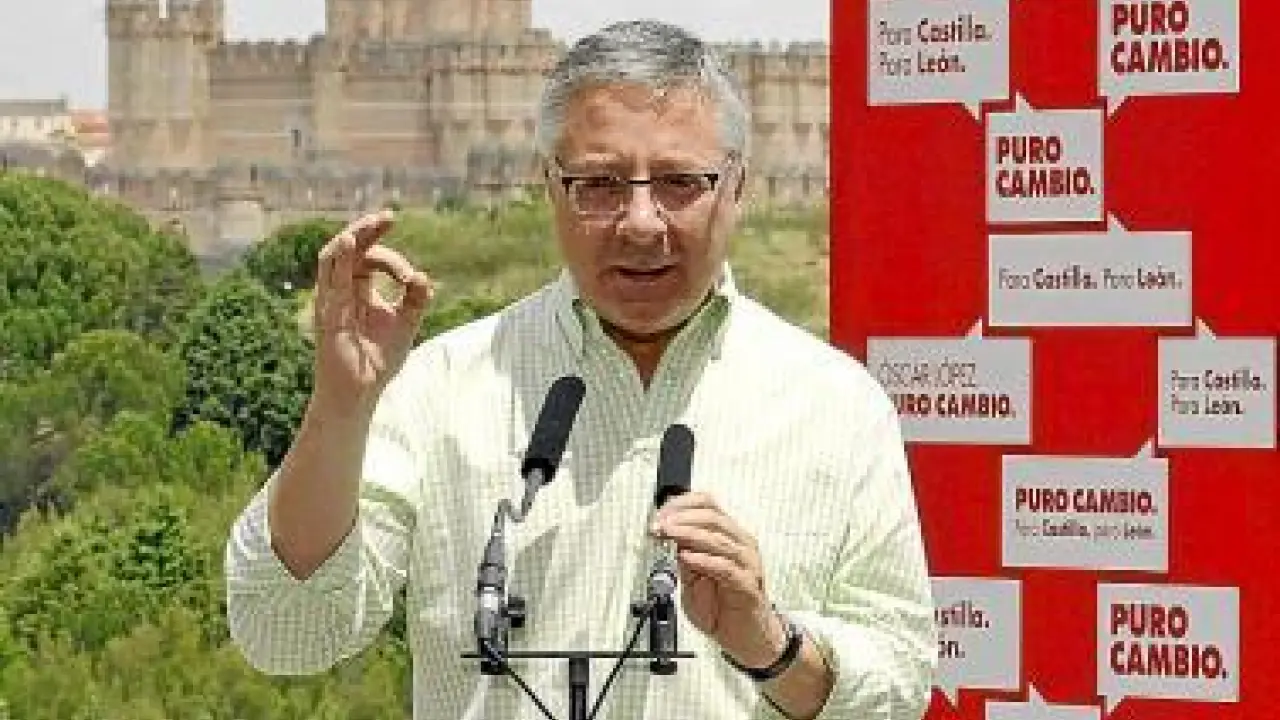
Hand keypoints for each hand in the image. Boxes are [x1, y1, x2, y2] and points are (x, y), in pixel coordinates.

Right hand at [312, 209, 432, 408]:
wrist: (361, 392)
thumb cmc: (378, 360)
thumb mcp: (406, 323)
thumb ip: (416, 299)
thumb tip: (424, 276)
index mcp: (359, 289)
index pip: (371, 258)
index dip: (393, 260)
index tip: (412, 279)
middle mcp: (342, 289)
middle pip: (350, 248)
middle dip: (368, 229)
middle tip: (389, 216)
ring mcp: (332, 298)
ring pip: (334, 255)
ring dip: (354, 236)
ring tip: (372, 222)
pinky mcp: (328, 310)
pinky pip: (329, 278)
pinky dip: (340, 257)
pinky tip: (352, 241)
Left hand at [651, 492, 787, 667]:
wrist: (746, 639)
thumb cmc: (722, 608)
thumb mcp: (692, 579)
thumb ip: (682, 559)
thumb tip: (665, 537)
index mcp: (728, 536)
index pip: (707, 505)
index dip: (680, 505)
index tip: (658, 515)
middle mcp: (741, 544)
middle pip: (712, 517)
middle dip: (681, 518)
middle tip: (660, 525)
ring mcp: (747, 564)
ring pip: (719, 539)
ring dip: (689, 534)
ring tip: (669, 534)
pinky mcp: (748, 585)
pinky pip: (727, 568)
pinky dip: (705, 560)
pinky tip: (688, 557)